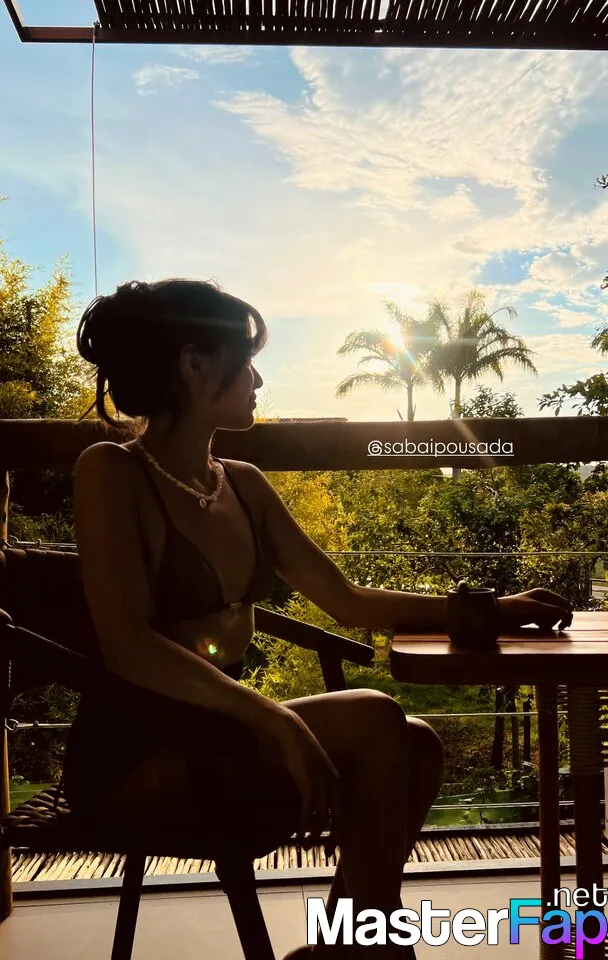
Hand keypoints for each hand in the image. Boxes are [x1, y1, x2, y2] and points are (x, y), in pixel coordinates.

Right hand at [262, 705, 341, 848]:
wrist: (288, 730)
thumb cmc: (296, 750)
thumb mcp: (308, 770)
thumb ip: (313, 785)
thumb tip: (310, 801)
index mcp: (335, 781)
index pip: (343, 813)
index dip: (340, 832)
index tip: (334, 847)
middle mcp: (332, 783)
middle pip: (338, 819)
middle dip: (334, 839)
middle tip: (328, 854)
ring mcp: (321, 782)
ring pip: (322, 819)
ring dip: (313, 836)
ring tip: (305, 846)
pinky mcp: (308, 781)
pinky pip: (309, 810)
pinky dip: (303, 825)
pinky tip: (298, 834)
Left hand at [498, 588, 572, 631]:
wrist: (500, 613)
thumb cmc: (516, 606)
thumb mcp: (535, 607)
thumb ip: (551, 609)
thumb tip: (567, 613)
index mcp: (544, 593)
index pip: (563, 602)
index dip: (567, 612)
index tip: (565, 624)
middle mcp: (543, 600)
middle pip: (560, 611)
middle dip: (559, 619)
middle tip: (560, 628)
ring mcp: (539, 608)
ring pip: (554, 618)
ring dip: (550, 622)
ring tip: (540, 624)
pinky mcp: (535, 616)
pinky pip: (546, 622)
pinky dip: (544, 625)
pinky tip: (537, 625)